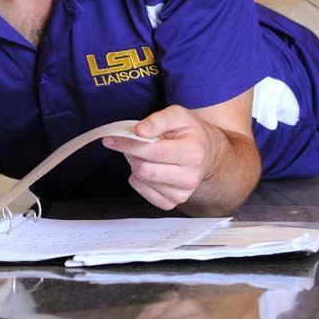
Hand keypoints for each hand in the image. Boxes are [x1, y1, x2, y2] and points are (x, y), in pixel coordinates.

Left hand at [103, 105, 222, 210]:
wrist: (206, 153)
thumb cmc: (190, 132)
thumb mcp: (178, 115)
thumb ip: (158, 119)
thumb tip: (140, 131)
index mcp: (193, 153)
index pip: (153, 151)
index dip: (128, 144)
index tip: (111, 138)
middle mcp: (190, 177)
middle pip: (144, 169)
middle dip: (130, 153)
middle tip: (130, 142)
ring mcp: (182, 193)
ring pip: (141, 179)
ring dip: (135, 163)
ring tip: (145, 153)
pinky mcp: (172, 203)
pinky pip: (142, 191)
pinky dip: (138, 178)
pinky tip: (149, 166)